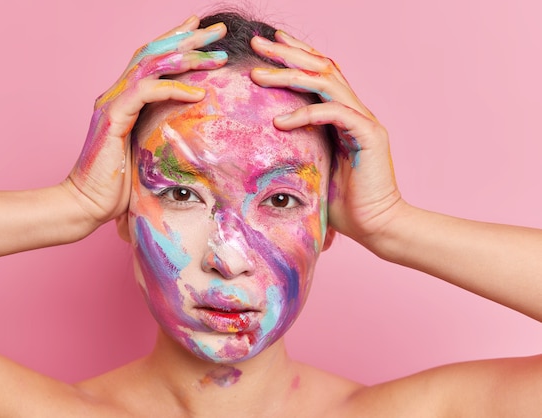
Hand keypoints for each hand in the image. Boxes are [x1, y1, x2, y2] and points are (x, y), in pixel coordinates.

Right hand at [64, 16, 227, 227]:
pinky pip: (146, 92)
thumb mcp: (148, 153)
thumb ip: (163, 133)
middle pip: (154, 52)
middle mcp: (116, 94)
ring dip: (187, 57)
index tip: (204, 33)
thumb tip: (193, 133)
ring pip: (151, 65)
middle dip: (187, 37)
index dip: (177, 42)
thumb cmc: (117, 186)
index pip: (153, 60)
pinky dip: (173, 88)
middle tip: (217, 28)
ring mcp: (112, 103)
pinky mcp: (112, 118)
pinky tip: (199, 92)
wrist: (85, 205)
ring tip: (217, 55)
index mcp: (125, 99)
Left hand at [249, 31, 404, 247]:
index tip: (269, 44)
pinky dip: (305, 114)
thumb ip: (298, 146)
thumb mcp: (312, 166)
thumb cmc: (344, 203)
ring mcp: (364, 121)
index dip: (296, 54)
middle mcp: (355, 111)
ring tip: (258, 75)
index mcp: (343, 114)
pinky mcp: (369, 136)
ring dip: (289, 74)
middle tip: (258, 42)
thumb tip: (265, 139)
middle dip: (288, 52)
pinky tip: (280, 122)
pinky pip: (334, 114)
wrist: (376, 226)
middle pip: (322, 67)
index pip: (320, 73)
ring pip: (326, 83)